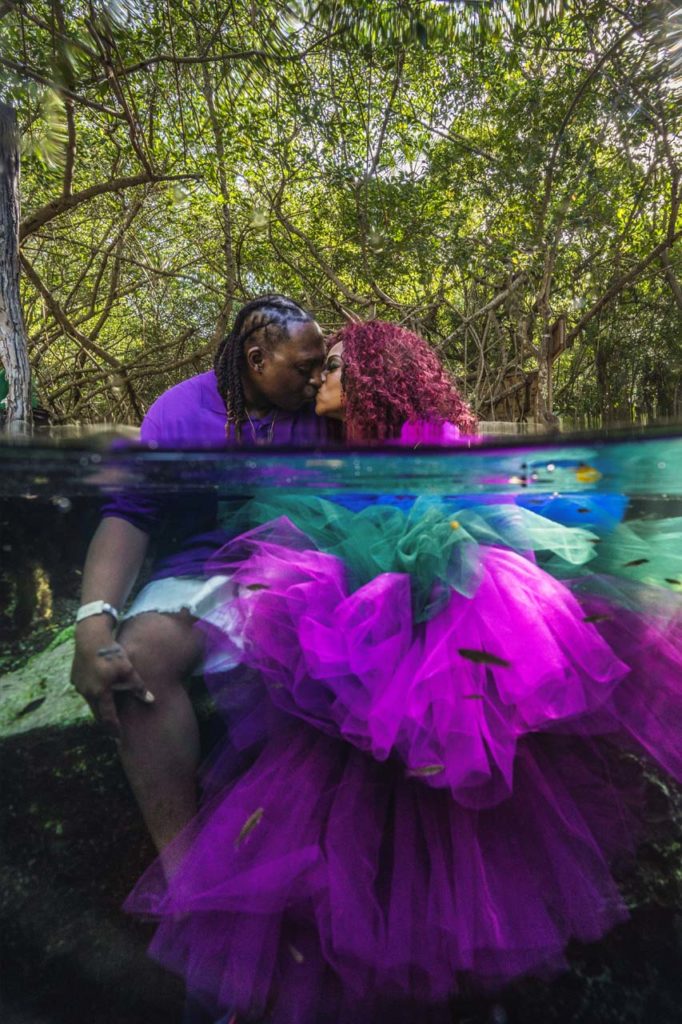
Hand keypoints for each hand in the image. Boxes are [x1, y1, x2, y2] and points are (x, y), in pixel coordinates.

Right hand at [71, 620, 153, 736]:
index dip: (113, 728)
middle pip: (97, 712)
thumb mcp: (128, 669)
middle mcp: (87, 693)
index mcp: (100, 693)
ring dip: (99, 707)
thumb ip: (137, 687)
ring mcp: (79, 685)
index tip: (119, 737)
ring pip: (90, 701)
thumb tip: (151, 700)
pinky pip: (85, 690)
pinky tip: (100, 690)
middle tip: (114, 729)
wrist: (90, 636)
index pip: (107, 717)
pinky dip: (93, 694)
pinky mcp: (74, 677)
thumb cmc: (111, 652)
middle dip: (105, 721)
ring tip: (108, 711)